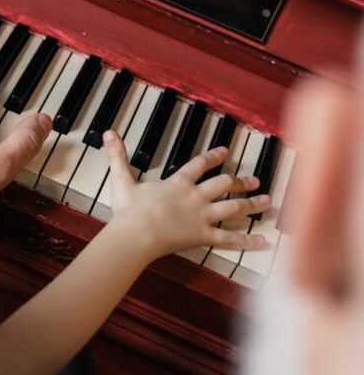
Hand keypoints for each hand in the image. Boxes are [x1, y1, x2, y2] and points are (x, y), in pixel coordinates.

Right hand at [101, 129, 268, 259]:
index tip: (226, 152)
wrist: (137, 233)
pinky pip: (229, 238)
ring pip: (233, 208)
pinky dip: (246, 240)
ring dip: (251, 204)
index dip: (214, 157)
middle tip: (255, 181)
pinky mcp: (203, 236)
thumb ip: (117, 156)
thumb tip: (108, 133)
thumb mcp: (121, 180)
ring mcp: (202, 216)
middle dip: (241, 182)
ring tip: (266, 201)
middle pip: (224, 184)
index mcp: (178, 183)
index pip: (200, 165)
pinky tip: (261, 241)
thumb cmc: (129, 210)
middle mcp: (195, 197)